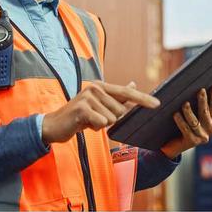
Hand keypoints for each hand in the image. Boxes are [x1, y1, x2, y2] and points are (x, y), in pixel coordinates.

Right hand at [41, 80, 159, 144]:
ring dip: (101, 125)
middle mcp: (95, 88)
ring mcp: (88, 97)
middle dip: (111, 119)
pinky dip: (95, 128)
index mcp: (101, 86)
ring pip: (111, 118)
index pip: (127, 92)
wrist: (54, 125)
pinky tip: (84, 125)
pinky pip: (102, 123)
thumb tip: (133, 84)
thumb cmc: (79, 116)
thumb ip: (116, 96)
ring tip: (88, 121)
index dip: (143, 98)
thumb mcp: (99, 105)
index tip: (157, 104)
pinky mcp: (82, 108)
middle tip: (95, 119)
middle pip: (120, 110)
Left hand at [160, 86, 211, 158]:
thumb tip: (191, 89)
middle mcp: (209, 129)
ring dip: (189, 112)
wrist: (174, 145)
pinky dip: (181, 121)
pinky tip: (176, 114)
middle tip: (200, 91)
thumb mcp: (191, 115)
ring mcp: (202, 136)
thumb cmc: (182, 125)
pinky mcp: (192, 142)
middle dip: (203, 101)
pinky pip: (186, 129)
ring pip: (195, 122)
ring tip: (184, 104)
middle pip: (205, 113)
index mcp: (211, 121)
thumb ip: (194, 105)